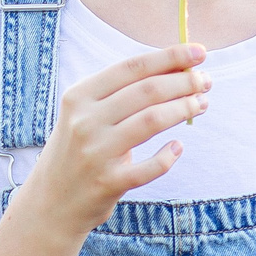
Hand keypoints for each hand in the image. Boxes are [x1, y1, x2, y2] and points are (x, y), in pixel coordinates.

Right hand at [15, 45, 210, 233]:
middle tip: (205, 81)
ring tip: (202, 104)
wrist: (50, 203)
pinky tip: (178, 147)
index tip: (200, 52)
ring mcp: (96, 153)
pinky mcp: (108, 183)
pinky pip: (150, 167)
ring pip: (152, 121)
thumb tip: (175, 70)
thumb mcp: (85, 115)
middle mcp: (85, 121)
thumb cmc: (77, 150)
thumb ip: (121, 94)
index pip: (132, 67)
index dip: (170, 57)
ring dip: (184, 109)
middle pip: (147, 91)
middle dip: (184, 82)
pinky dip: (169, 155)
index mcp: (79, 96)